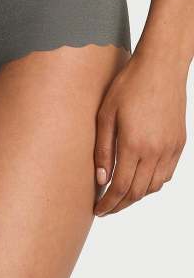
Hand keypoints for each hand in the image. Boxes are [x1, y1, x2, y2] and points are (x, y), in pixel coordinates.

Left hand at [94, 52, 186, 215]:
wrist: (160, 67)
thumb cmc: (128, 85)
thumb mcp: (105, 114)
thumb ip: (103, 149)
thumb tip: (101, 179)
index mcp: (133, 144)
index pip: (120, 187)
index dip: (108, 203)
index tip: (98, 210)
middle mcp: (155, 151)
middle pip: (137, 192)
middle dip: (120, 204)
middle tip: (106, 208)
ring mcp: (170, 148)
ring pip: (154, 186)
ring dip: (136, 195)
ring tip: (120, 195)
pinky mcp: (179, 143)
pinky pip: (167, 174)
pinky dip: (153, 183)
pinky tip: (141, 179)